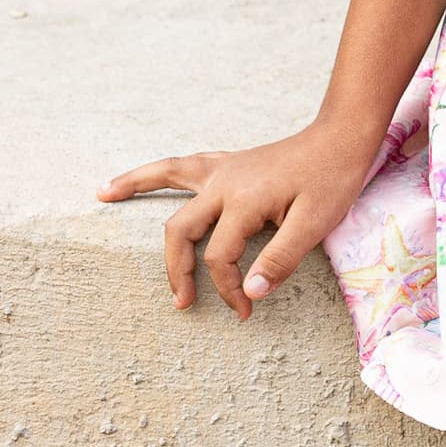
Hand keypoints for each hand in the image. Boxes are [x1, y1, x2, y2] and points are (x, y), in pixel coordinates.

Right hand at [96, 124, 380, 318]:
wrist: (343, 137)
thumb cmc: (333, 179)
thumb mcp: (316, 223)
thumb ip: (281, 258)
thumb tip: (251, 292)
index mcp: (243, 200)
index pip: (220, 257)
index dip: (228, 289)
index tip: (245, 310)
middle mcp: (223, 182)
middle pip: (181, 229)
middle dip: (178, 269)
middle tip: (181, 302)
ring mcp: (222, 168)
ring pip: (167, 179)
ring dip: (135, 188)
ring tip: (102, 195)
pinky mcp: (227, 163)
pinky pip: (180, 166)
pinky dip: (154, 172)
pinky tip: (136, 176)